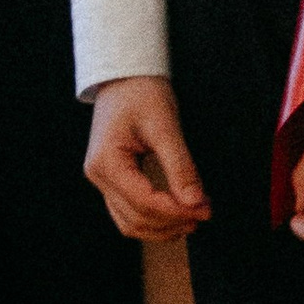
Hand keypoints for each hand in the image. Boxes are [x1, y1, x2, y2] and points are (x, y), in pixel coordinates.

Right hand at [84, 76, 209, 239]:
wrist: (125, 76)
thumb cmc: (141, 92)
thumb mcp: (165, 125)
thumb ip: (180, 166)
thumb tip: (195, 202)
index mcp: (107, 161)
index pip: (143, 201)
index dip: (176, 211)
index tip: (204, 209)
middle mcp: (99, 175)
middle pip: (136, 218)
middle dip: (172, 221)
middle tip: (205, 211)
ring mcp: (102, 179)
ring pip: (130, 223)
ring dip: (162, 227)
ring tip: (193, 218)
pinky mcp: (111, 179)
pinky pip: (128, 212)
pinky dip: (152, 219)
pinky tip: (175, 215)